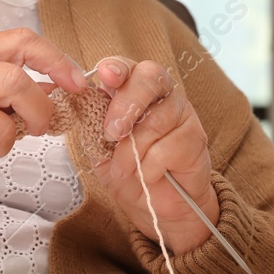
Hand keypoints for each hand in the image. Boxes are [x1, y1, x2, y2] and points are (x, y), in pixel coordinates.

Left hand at [91, 57, 219, 255]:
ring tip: (124, 170)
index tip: (105, 77)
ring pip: (155, 119)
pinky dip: (150, 167)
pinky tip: (148, 175)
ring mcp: (182, 114)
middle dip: (126, 105)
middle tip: (112, 134)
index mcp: (134, 91)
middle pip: (149, 77)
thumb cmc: (131, 173)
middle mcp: (161, 95)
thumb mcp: (101, 149)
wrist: (158, 207)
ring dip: (132, 151)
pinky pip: (168, 147)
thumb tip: (78, 102)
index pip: (127, 67)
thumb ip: (93, 124)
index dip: (116, 68)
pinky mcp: (196, 138)